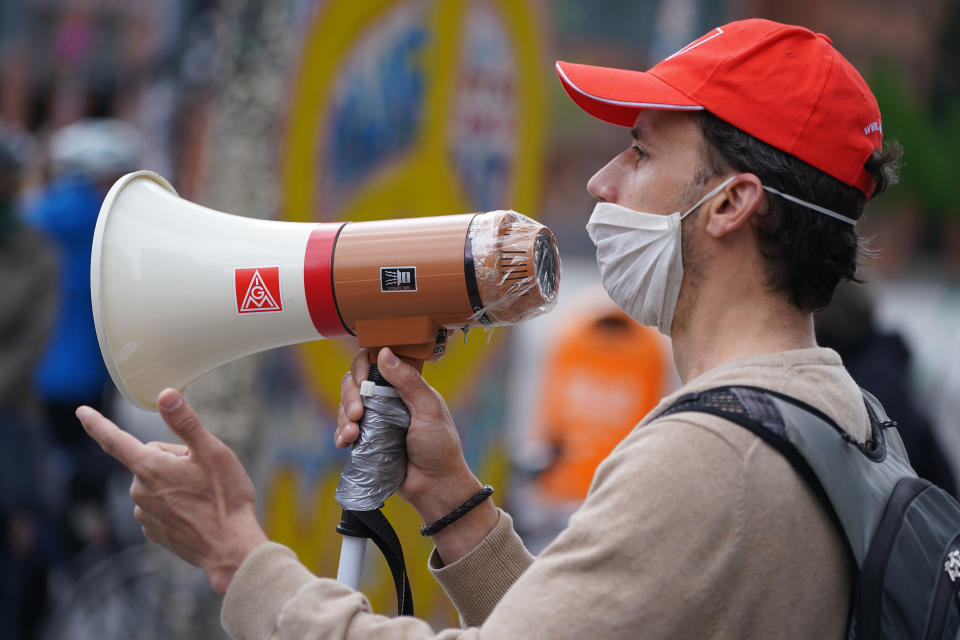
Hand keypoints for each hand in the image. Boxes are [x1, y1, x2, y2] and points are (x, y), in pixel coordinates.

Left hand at [76, 389, 267, 594]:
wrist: (231, 548)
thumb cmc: (226, 498)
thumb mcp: (212, 452)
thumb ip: (185, 422)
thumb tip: (165, 395)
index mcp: (150, 467)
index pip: (114, 439)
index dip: (97, 423)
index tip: (81, 412)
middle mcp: (140, 491)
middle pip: (150, 458)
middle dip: (173, 458)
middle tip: (204, 471)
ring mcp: (145, 514)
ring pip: (156, 483)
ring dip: (175, 482)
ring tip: (204, 494)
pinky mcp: (154, 531)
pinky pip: (160, 505)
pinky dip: (176, 503)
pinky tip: (198, 511)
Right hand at [336, 348, 481, 521]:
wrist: (435, 485)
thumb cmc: (439, 446)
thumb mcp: (429, 409)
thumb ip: (408, 381)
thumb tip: (384, 352)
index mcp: (404, 388)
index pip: (375, 365)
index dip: (363, 368)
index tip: (363, 382)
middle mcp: (387, 401)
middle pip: (354, 384)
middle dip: (349, 396)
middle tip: (357, 414)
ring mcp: (375, 421)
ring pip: (346, 407)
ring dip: (343, 417)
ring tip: (351, 435)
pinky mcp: (367, 441)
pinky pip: (344, 431)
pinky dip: (340, 434)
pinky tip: (344, 442)